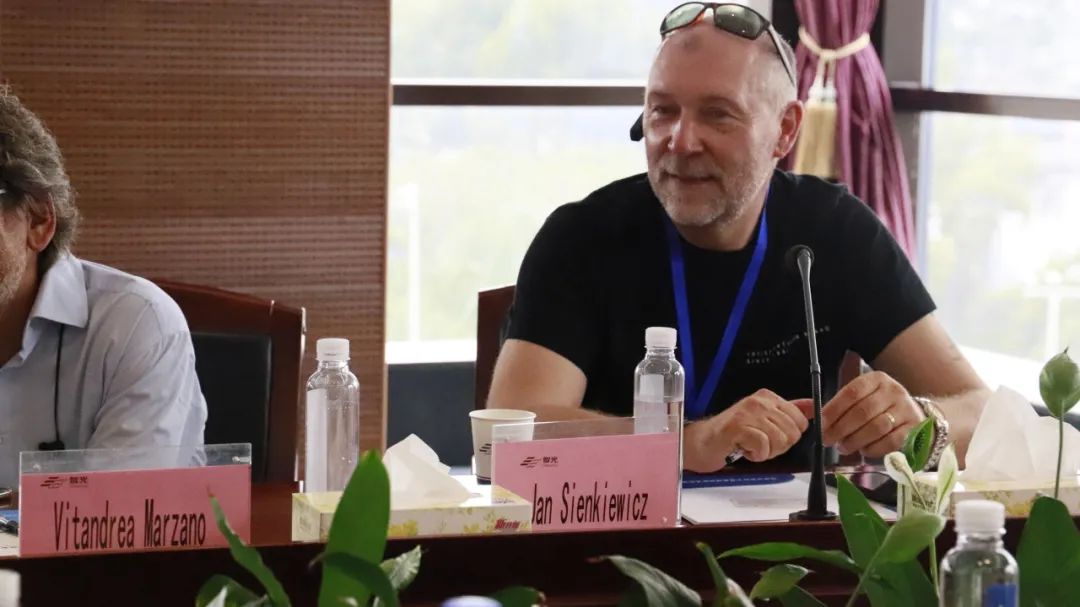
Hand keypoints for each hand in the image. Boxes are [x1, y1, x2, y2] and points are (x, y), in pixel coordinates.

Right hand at [684, 389, 812, 471]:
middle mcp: (760, 401)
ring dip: (767, 452)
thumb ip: (791, 412)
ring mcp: (748, 412)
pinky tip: (744, 449)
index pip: (800, 421)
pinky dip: (756, 455)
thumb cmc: (733, 434)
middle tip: (759, 444)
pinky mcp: (738, 427)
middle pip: (793, 433)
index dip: (788, 437)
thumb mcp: (765, 419)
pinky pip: (764, 446)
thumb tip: (815, 408)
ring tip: (750, 446)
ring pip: (780, 440)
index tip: (770, 437)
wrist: (703, 442)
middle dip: (779, 446)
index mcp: (768, 397)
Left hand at [821, 371, 925, 457]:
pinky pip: (890, 441)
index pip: (852, 392)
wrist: (915, 415)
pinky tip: (863, 451)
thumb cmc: (880, 407)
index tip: (820, 424)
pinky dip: (873, 448)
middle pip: (862, 412)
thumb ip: (842, 405)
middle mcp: (893, 391)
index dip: (833, 410)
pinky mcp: (914, 429)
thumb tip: (816, 417)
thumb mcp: (863, 398)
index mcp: (876, 380)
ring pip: (876, 428)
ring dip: (855, 440)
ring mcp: (906, 409)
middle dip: (841, 429)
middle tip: (828, 440)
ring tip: (843, 447)